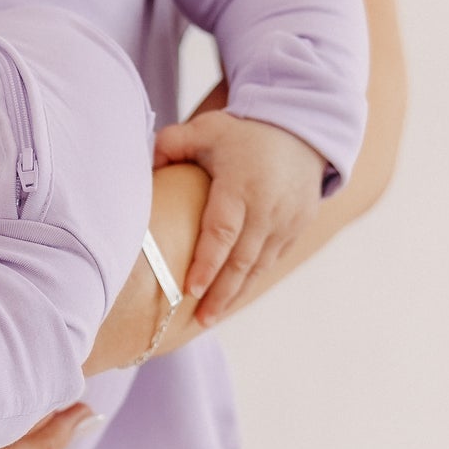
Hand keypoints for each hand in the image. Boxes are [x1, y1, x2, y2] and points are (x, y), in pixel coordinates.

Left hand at [151, 110, 325, 325]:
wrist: (302, 130)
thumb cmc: (243, 133)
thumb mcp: (207, 129)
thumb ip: (171, 144)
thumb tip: (146, 167)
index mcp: (241, 185)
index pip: (222, 231)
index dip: (207, 263)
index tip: (191, 289)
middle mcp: (269, 207)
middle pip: (242, 259)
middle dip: (220, 292)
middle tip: (199, 319)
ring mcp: (288, 220)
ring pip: (259, 265)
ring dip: (236, 293)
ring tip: (211, 316)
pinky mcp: (299, 226)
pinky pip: (273, 259)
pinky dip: (252, 279)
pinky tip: (233, 295)